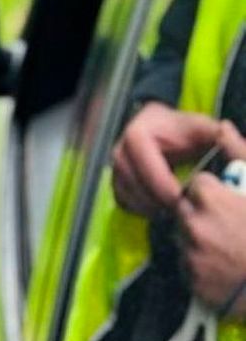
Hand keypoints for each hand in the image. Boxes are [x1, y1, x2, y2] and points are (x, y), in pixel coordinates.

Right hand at [111, 102, 220, 217]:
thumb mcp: (204, 130)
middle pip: (125, 171)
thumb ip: (214, 132)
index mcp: (141, 128)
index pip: (139, 151)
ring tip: (168, 212)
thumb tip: (222, 132)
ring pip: (121, 186)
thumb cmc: (191, 135)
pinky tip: (158, 210)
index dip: (157, 176)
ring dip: (144, 203)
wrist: (176, 138)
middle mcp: (122, 143)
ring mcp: (117, 162)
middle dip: (150, 194)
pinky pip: (120, 197)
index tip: (180, 195)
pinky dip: (137, 207)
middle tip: (175, 209)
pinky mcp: (117, 178)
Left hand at [176, 126, 245, 319]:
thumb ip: (240, 154)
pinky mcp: (195, 281)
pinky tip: (226, 268)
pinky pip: (190, 267)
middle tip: (231, 226)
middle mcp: (195, 224)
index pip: (197, 186)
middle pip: (185, 210)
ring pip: (185, 238)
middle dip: (202, 214)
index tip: (232, 202)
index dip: (214, 193)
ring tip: (230, 248)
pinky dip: (203, 267)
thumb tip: (223, 127)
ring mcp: (194, 255)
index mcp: (211, 199)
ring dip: (200, 240)